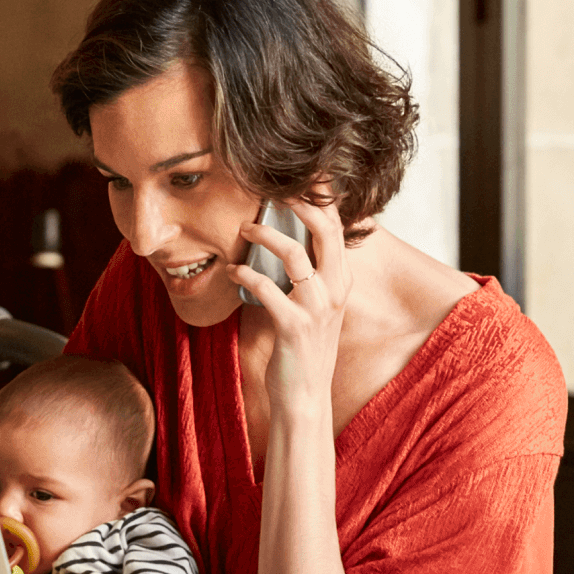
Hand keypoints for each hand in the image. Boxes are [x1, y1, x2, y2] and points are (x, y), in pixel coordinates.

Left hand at [227, 192, 350, 410]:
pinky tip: (232, 272)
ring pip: (294, 253)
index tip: (298, 177)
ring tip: (243, 229)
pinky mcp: (294, 326)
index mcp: (342, 280)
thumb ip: (307, 274)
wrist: (304, 397)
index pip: (337, 227)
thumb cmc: (303, 348)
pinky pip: (267, 287)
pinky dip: (245, 274)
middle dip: (299, 202)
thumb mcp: (314, 306)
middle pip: (325, 229)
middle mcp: (335, 290)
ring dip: (264, 235)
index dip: (320, 197)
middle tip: (272, 190)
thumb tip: (282, 239)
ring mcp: (317, 308)